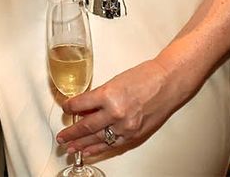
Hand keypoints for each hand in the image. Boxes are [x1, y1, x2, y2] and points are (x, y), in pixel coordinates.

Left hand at [55, 57, 191, 157]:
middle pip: (86, 126)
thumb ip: (100, 96)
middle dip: (72, 133)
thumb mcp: (115, 81)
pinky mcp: (134, 135)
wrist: (167, 82)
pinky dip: (99, 149)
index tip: (65, 109)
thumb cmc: (145, 77)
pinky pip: (112, 145)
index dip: (70, 107)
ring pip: (98, 139)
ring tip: (70, 148)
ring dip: (82, 144)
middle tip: (62, 137)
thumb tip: (86, 108)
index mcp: (108, 95)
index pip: (81, 105)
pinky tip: (89, 151)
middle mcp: (115, 113)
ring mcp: (125, 126)